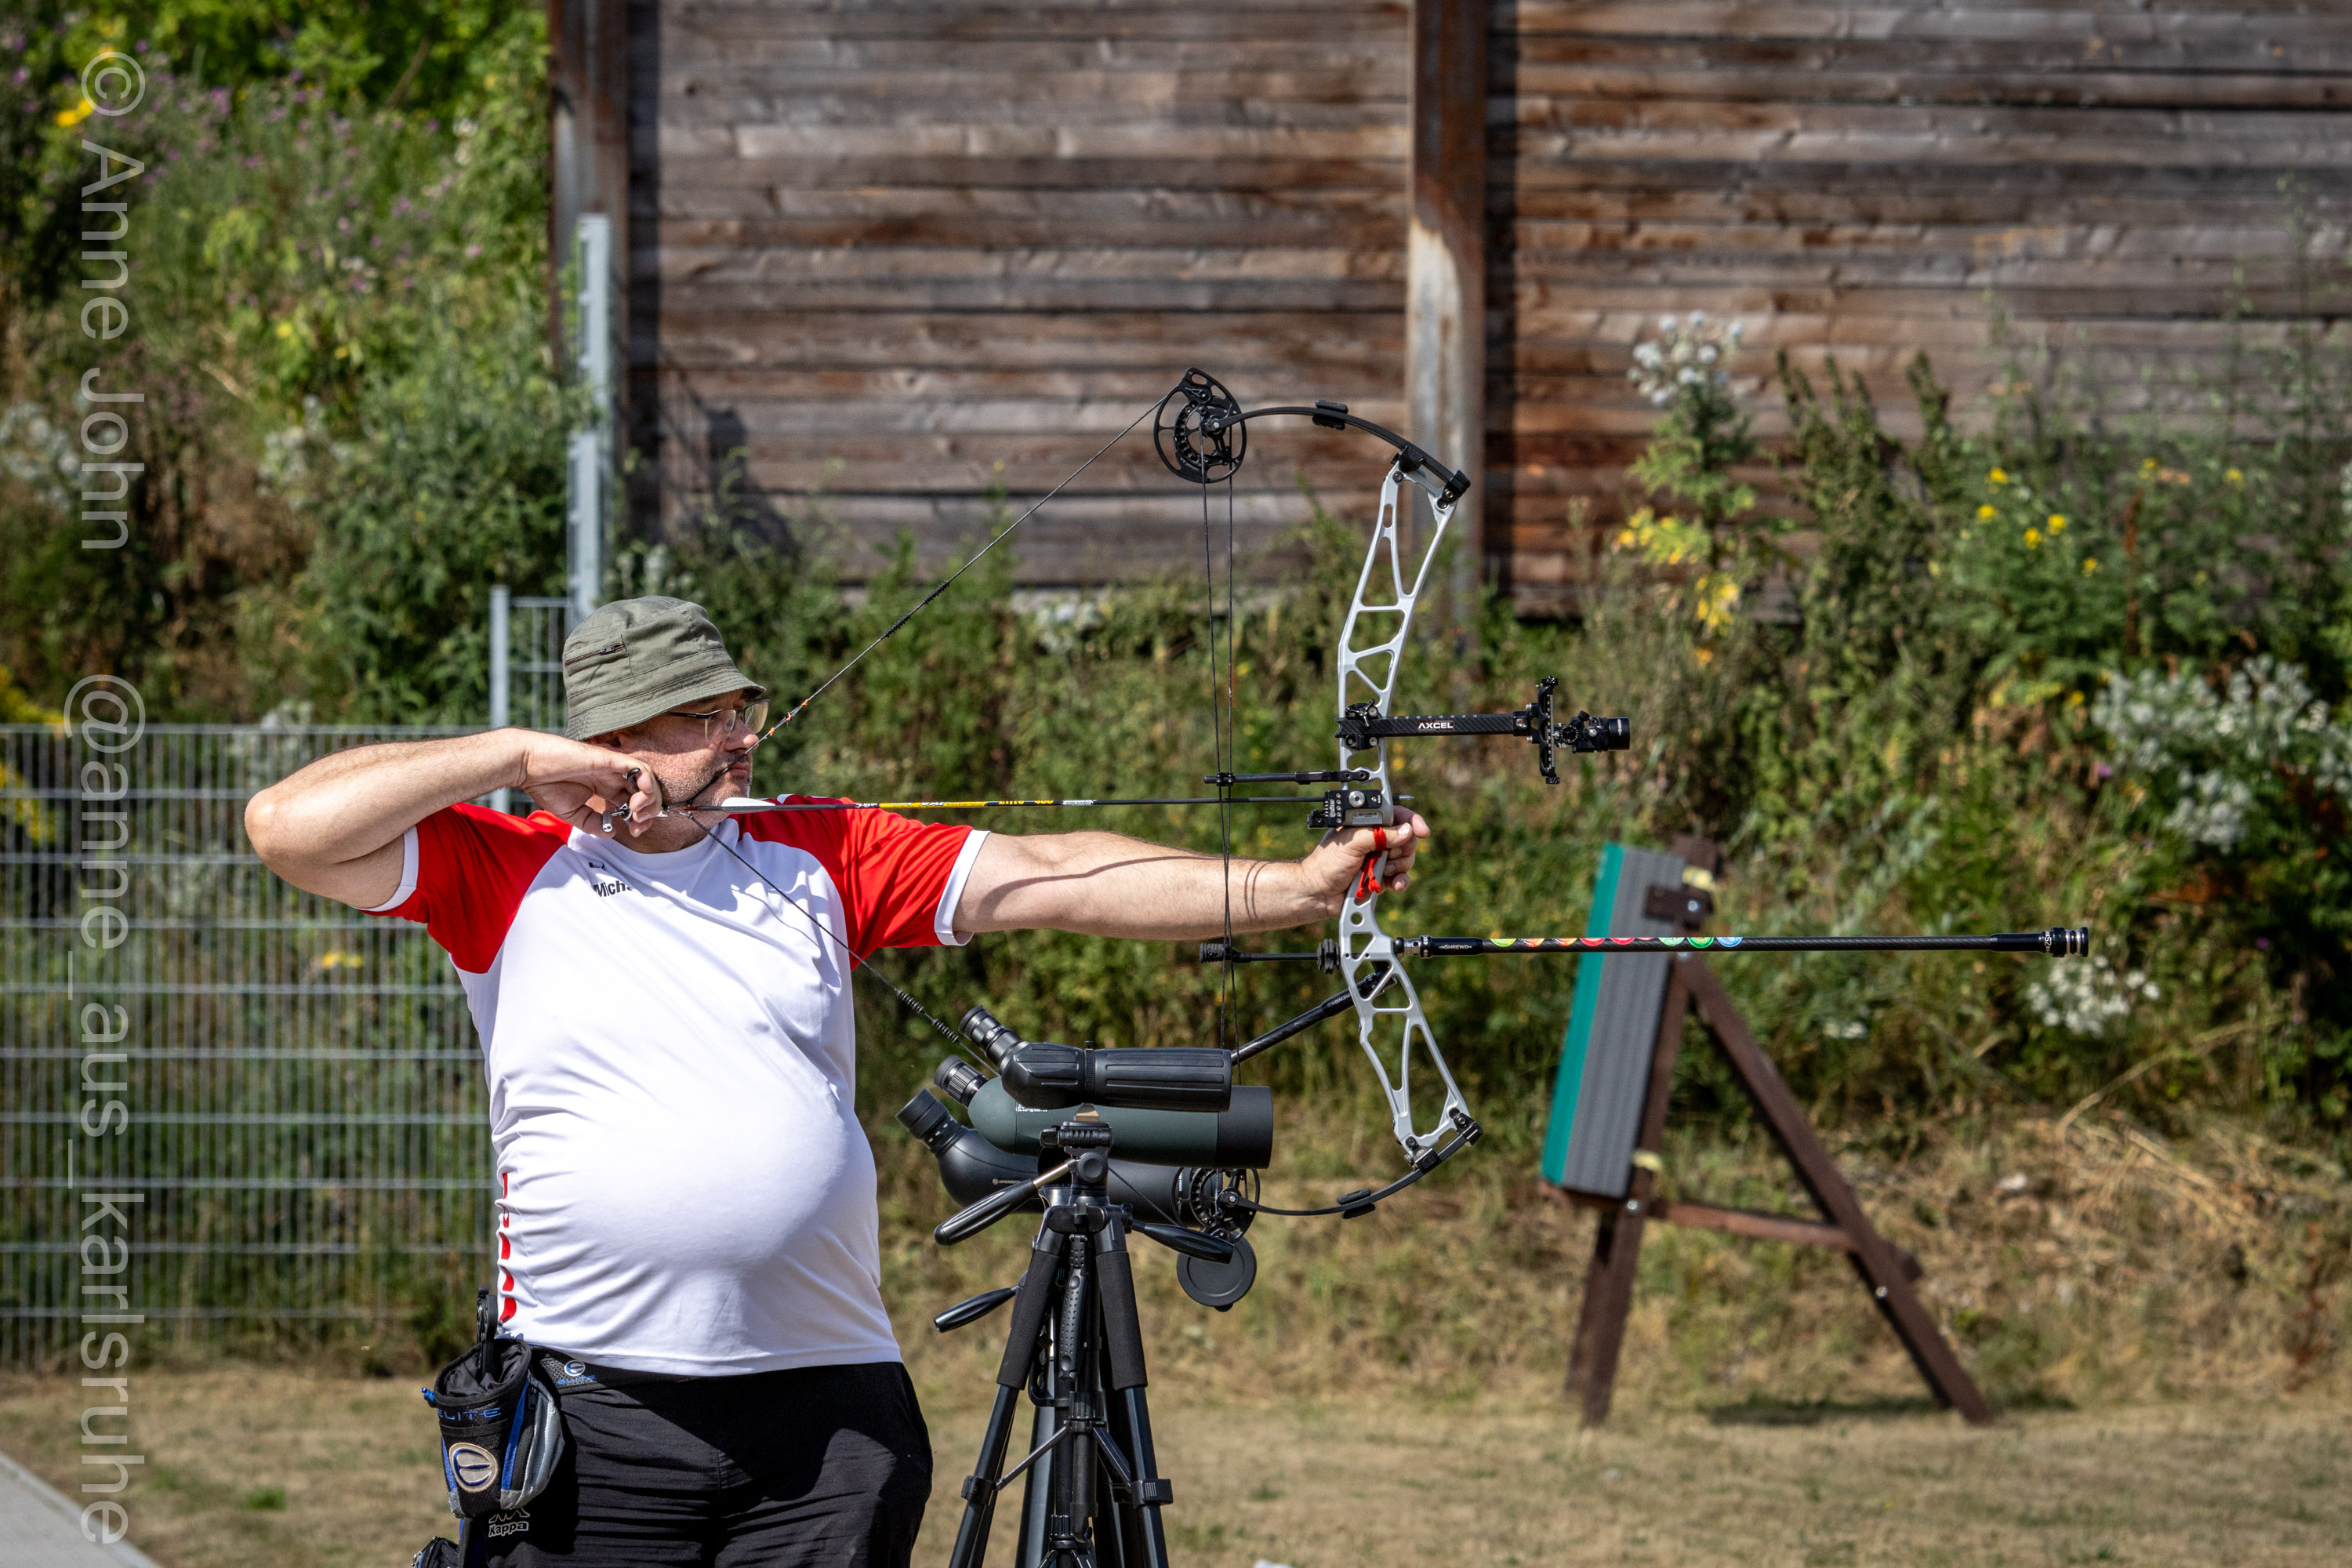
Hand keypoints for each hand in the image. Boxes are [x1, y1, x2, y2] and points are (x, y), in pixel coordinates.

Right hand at [515, 735, 665, 837]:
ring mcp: (612, 767)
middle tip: (639, 825)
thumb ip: (593, 824)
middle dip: (650, 811)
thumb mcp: (573, 814)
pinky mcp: (609, 759)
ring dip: (650, 798)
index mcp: (605, 788)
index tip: (634, 831)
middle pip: (646, 791)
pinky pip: (638, 767)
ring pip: (647, 779)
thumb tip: (613, 833)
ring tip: (637, 812)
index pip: (634, 802)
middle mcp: (612, 777)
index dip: (640, 818)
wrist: (528, 766)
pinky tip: (639, 796)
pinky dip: (646, 781)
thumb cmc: (545, 785)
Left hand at [1297, 808, 1430, 913]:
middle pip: (1407, 838)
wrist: (1318, 893)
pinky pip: (1402, 877)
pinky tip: (1395, 884)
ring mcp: (1380, 859)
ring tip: (1382, 870)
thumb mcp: (1352, 842)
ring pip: (1406, 858)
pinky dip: (1401, 881)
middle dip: (1403, 848)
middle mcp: (1376, 840)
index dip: (1411, 821)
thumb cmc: (1327, 863)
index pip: (1396, 815)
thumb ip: (1380, 834)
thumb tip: (1407, 831)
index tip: (1421, 831)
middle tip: (1388, 855)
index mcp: (1367, 824)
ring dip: (1399, 865)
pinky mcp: (1382, 878)